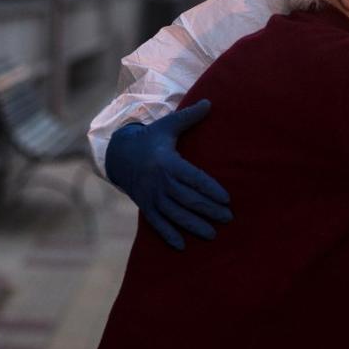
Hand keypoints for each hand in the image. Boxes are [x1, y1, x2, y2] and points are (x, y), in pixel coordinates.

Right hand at [104, 100, 231, 249]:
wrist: (119, 155)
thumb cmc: (151, 139)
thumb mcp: (167, 125)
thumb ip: (189, 116)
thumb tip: (211, 102)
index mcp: (168, 162)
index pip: (193, 178)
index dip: (210, 189)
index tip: (227, 198)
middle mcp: (160, 182)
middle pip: (187, 199)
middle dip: (208, 210)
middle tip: (228, 218)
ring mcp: (151, 196)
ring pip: (174, 214)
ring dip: (193, 226)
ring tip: (212, 234)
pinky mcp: (145, 206)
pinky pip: (156, 223)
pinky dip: (168, 235)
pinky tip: (182, 246)